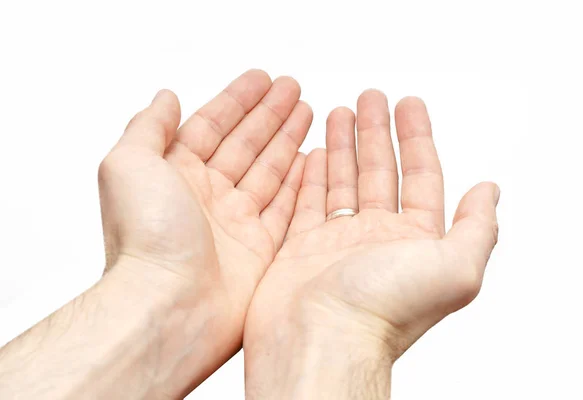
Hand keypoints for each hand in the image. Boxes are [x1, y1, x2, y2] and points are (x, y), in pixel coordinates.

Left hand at [99, 70, 310, 394]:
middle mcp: (207, 197)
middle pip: (246, 145)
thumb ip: (148, 127)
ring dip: (288, 140)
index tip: (263, 78)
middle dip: (270, 115)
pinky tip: (314, 158)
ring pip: (269, 171)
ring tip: (308, 111)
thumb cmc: (145, 236)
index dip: (237, 100)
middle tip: (294, 88)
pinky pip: (287, 207)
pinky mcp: (262, 249)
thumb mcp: (128, 165)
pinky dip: (301, 182)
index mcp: (176, 175)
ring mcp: (236, 224)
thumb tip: (166, 97)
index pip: (212, 126)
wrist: (168, 304)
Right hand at [244, 91, 499, 397]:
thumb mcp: (454, 268)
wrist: (319, 341)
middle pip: (379, 173)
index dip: (417, 138)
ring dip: (342, 147)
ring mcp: (337, 243)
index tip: (408, 104)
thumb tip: (489, 192)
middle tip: (370, 98)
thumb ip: (477, 228)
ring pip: (343, 183)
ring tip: (337, 113)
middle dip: (376, 133)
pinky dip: (310, 176)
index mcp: (414, 242)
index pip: (421, 177)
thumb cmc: (382, 310)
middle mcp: (377, 240)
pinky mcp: (301, 248)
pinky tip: (311, 153)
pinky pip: (307, 203)